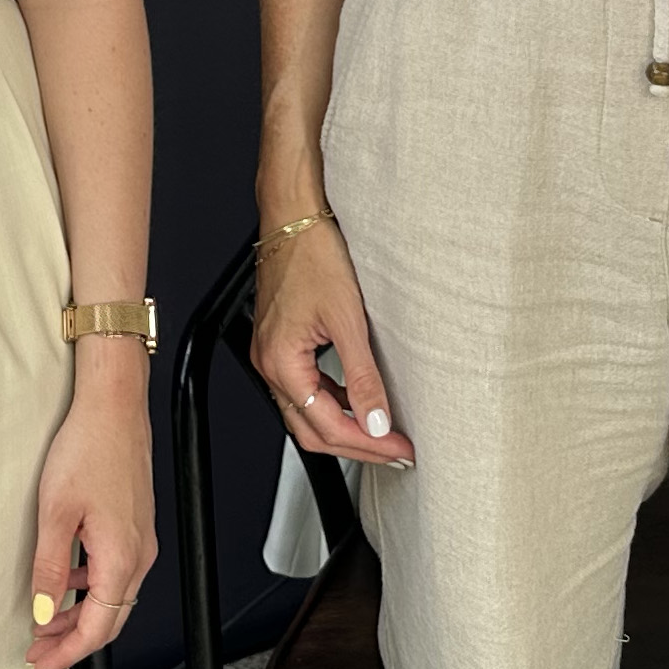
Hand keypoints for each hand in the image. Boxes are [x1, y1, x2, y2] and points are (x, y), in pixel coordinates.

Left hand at [25, 368, 158, 668]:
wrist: (113, 406)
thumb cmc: (89, 447)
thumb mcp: (55, 513)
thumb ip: (50, 569)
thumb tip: (45, 612)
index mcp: (121, 558)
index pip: (99, 628)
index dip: (67, 651)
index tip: (40, 660)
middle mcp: (139, 554)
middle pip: (110, 619)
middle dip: (73, 640)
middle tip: (39, 650)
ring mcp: (140, 540)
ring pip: (113, 596)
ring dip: (80, 614)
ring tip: (46, 620)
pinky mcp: (135, 525)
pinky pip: (115, 572)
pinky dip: (90, 588)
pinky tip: (67, 579)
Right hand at [248, 217, 411, 468]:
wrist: (294, 216)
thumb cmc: (312, 254)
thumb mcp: (347, 319)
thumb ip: (362, 376)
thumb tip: (376, 420)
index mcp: (281, 363)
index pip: (326, 426)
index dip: (367, 444)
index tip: (399, 447)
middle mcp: (269, 364)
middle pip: (310, 430)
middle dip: (355, 445)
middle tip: (394, 451)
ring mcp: (272, 354)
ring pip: (305, 413)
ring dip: (343, 427)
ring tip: (381, 432)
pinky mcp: (280, 342)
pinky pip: (304, 389)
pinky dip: (331, 402)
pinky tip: (356, 400)